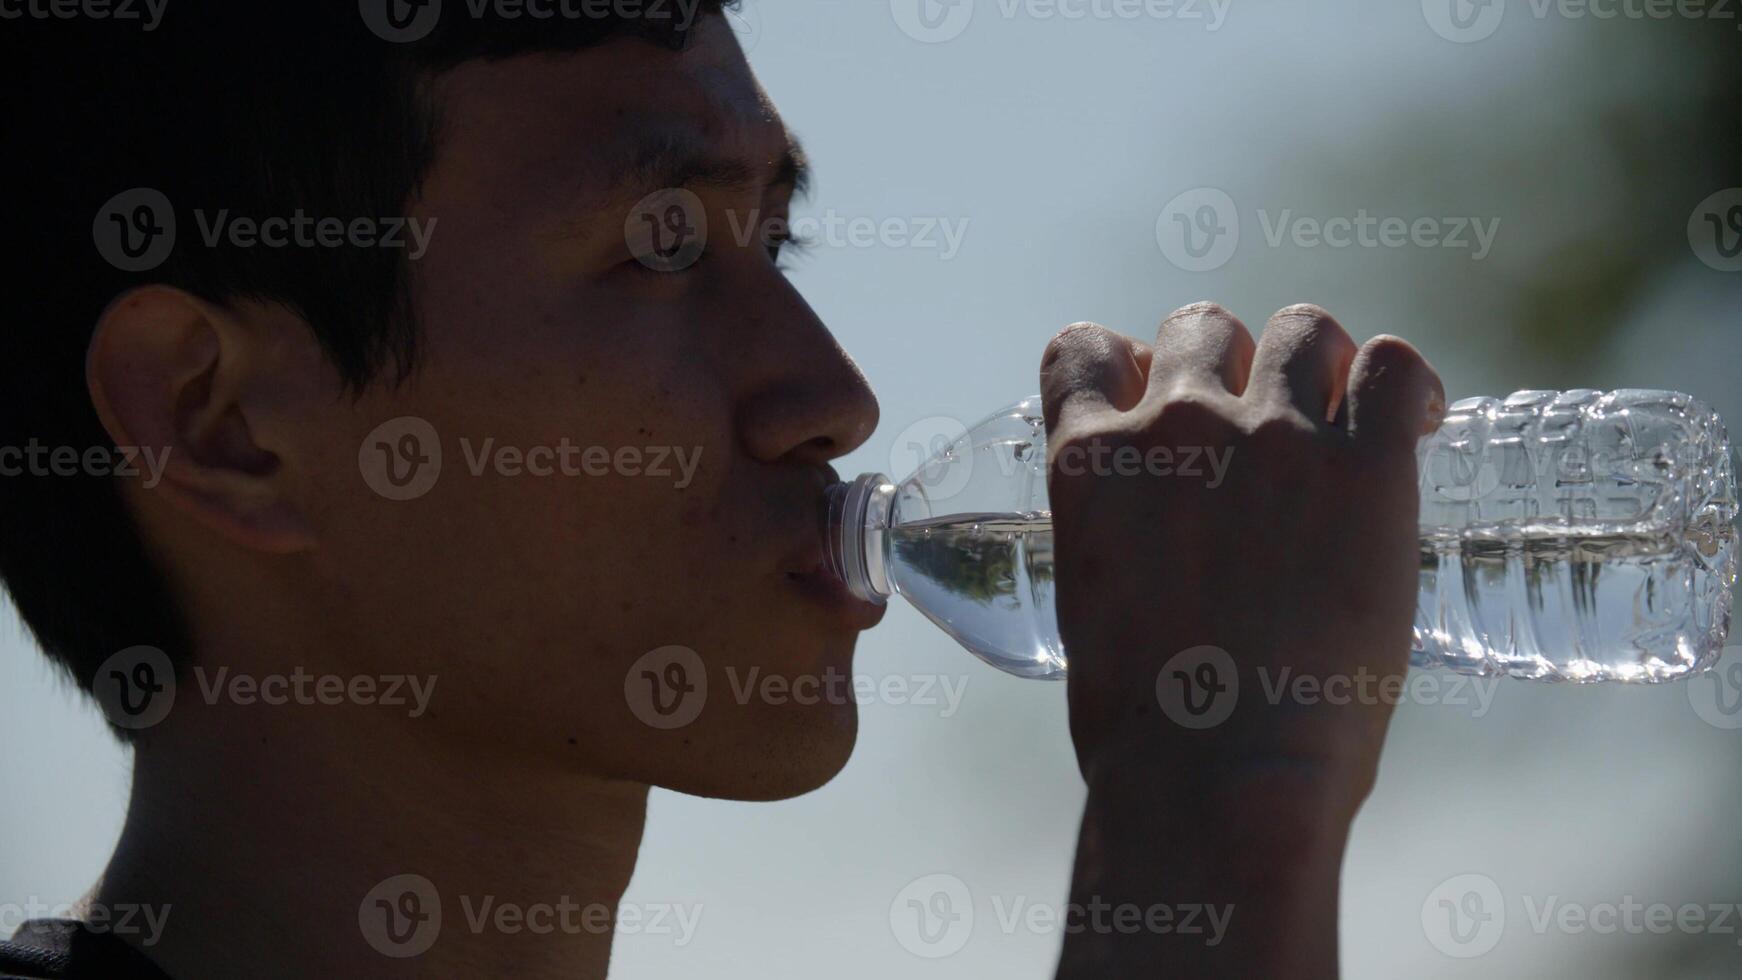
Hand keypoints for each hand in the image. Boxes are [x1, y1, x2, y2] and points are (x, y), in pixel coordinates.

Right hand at [1042, 302, 1444, 805]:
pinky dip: (1408, 382)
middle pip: (1204, 325)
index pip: (1083, 350)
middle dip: (1230, 362)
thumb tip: (1165, 562)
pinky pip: (1397, 369)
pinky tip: (1420, 422)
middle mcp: (1175, 424)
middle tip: (1261, 426)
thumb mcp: (1093, 608)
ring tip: (1345, 420)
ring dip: (1320, 364)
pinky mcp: (1364, 468)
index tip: (1155, 396)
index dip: (1127, 363)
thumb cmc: (1146, 730)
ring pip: (1304, 329)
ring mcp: (1272, 438)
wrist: (1215, 775)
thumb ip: (1121, 547)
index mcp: (1091, 462)